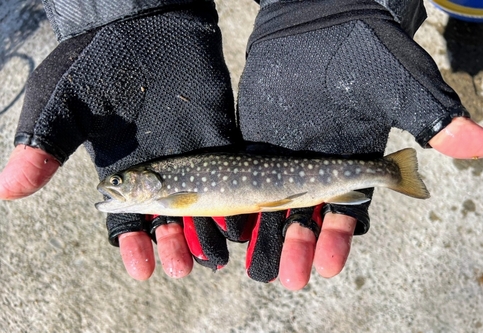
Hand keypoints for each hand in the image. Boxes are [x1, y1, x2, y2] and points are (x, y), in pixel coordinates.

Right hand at [0, 3, 244, 278]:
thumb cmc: (97, 61)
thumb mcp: (63, 103)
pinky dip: (235, 199)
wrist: (142, 25)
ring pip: (201, 206)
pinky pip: (230, 174)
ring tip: (213, 256)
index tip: (141, 269)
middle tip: (180, 267)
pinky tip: (240, 220)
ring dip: (206, 233)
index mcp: (121, 170)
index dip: (133, 246)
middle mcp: (156, 170)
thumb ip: (45, 145)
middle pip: (167, 221)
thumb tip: (8, 189)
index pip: (125, 220)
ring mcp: (189, 155)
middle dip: (172, 246)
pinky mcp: (217, 136)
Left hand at [236, 0, 482, 289]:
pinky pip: (244, 180)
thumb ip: (431, 117)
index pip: (348, 213)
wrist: (314, 19)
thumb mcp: (397, 84)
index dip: (337, 240)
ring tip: (257, 267)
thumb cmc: (360, 47)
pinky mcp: (255, 142)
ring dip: (266, 238)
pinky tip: (228, 227)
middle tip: (288, 278)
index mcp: (351, 162)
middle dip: (299, 249)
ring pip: (273, 209)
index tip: (328, 266)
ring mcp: (283, 156)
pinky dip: (237, 204)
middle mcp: (317, 166)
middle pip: (308, 220)